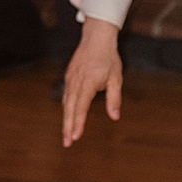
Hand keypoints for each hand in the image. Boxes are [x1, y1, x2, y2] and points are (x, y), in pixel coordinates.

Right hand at [61, 18, 123, 146]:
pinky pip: (66, 96)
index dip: (78, 123)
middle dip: (67, 127)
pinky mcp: (69, 77)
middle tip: (67, 143)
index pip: (81, 107)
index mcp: (87, 83)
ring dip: (66, 120)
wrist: (96, 38)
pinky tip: (68, 117)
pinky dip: (66, 109)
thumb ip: (114, 98)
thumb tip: (114, 116)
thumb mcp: (116, 78)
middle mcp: (76, 82)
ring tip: (66, 135)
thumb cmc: (108, 58)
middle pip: (69, 109)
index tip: (75, 136)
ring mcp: (70, 79)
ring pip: (66, 103)